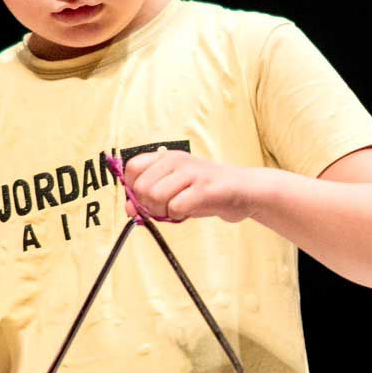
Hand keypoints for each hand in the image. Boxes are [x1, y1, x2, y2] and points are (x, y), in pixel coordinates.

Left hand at [124, 150, 257, 223]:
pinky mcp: (205, 188)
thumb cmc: (204, 192)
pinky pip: (176, 206)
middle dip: (150, 205)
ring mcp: (191, 172)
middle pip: (142, 187)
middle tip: (167, 208)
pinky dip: (179, 215)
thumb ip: (149, 198)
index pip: (132, 168)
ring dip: (165, 211)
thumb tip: (128, 209)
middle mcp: (177, 160)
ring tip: (180, 208)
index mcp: (166, 157)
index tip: (147, 199)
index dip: (134, 188)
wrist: (242, 191)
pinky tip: (190, 210)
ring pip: (156, 196)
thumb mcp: (173, 191)